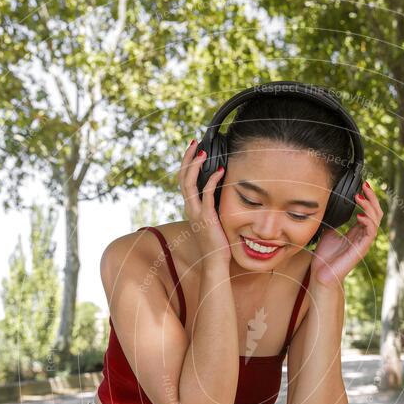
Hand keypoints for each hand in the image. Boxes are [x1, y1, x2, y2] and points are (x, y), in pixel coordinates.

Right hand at [178, 141, 231, 268]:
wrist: (214, 260)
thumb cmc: (216, 241)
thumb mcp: (212, 219)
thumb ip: (212, 205)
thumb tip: (220, 191)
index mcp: (190, 207)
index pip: (183, 180)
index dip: (186, 163)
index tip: (193, 149)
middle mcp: (189, 208)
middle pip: (182, 177)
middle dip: (188, 158)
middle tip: (194, 143)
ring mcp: (196, 212)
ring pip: (189, 183)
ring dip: (196, 165)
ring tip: (204, 152)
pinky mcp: (206, 217)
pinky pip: (207, 194)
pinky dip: (212, 180)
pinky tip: (220, 171)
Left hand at [311, 181, 382, 287]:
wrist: (321, 274)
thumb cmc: (325, 256)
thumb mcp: (329, 232)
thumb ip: (335, 220)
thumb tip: (333, 206)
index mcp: (357, 231)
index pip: (369, 211)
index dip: (368, 198)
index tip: (362, 185)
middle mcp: (363, 236)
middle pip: (376, 213)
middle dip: (372, 198)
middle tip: (365, 186)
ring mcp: (364, 242)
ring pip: (376, 221)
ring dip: (369, 207)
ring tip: (360, 197)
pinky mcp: (361, 249)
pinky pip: (370, 233)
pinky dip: (367, 222)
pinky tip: (360, 215)